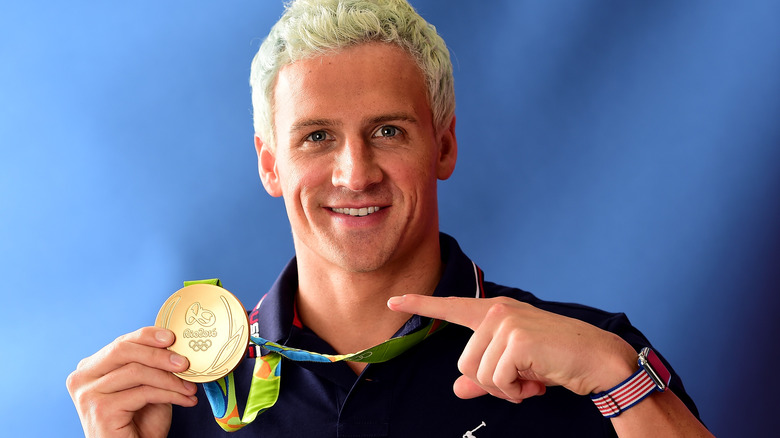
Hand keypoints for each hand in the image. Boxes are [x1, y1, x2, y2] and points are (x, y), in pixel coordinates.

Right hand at [66, 327, 198, 437]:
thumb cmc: (139, 422)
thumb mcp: (146, 386)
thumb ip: (151, 364)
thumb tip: (174, 343)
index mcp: (90, 368)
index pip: (121, 342)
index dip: (148, 336)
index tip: (172, 337)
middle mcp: (81, 378)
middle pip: (123, 350)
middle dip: (159, 354)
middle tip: (185, 363)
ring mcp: (88, 394)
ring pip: (136, 371)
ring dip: (170, 379)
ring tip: (189, 387)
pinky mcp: (100, 410)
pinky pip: (143, 392)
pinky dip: (170, 394)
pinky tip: (185, 399)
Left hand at [387, 295, 636, 402]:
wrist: (597, 359)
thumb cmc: (556, 361)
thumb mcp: (514, 371)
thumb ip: (484, 378)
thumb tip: (457, 389)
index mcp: (495, 313)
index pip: (451, 307)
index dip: (420, 305)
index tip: (393, 300)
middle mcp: (497, 312)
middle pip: (464, 364)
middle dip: (491, 383)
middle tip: (521, 380)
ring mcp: (506, 322)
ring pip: (478, 374)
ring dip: (505, 389)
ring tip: (531, 379)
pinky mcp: (516, 338)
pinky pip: (496, 381)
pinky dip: (515, 391)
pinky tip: (536, 381)